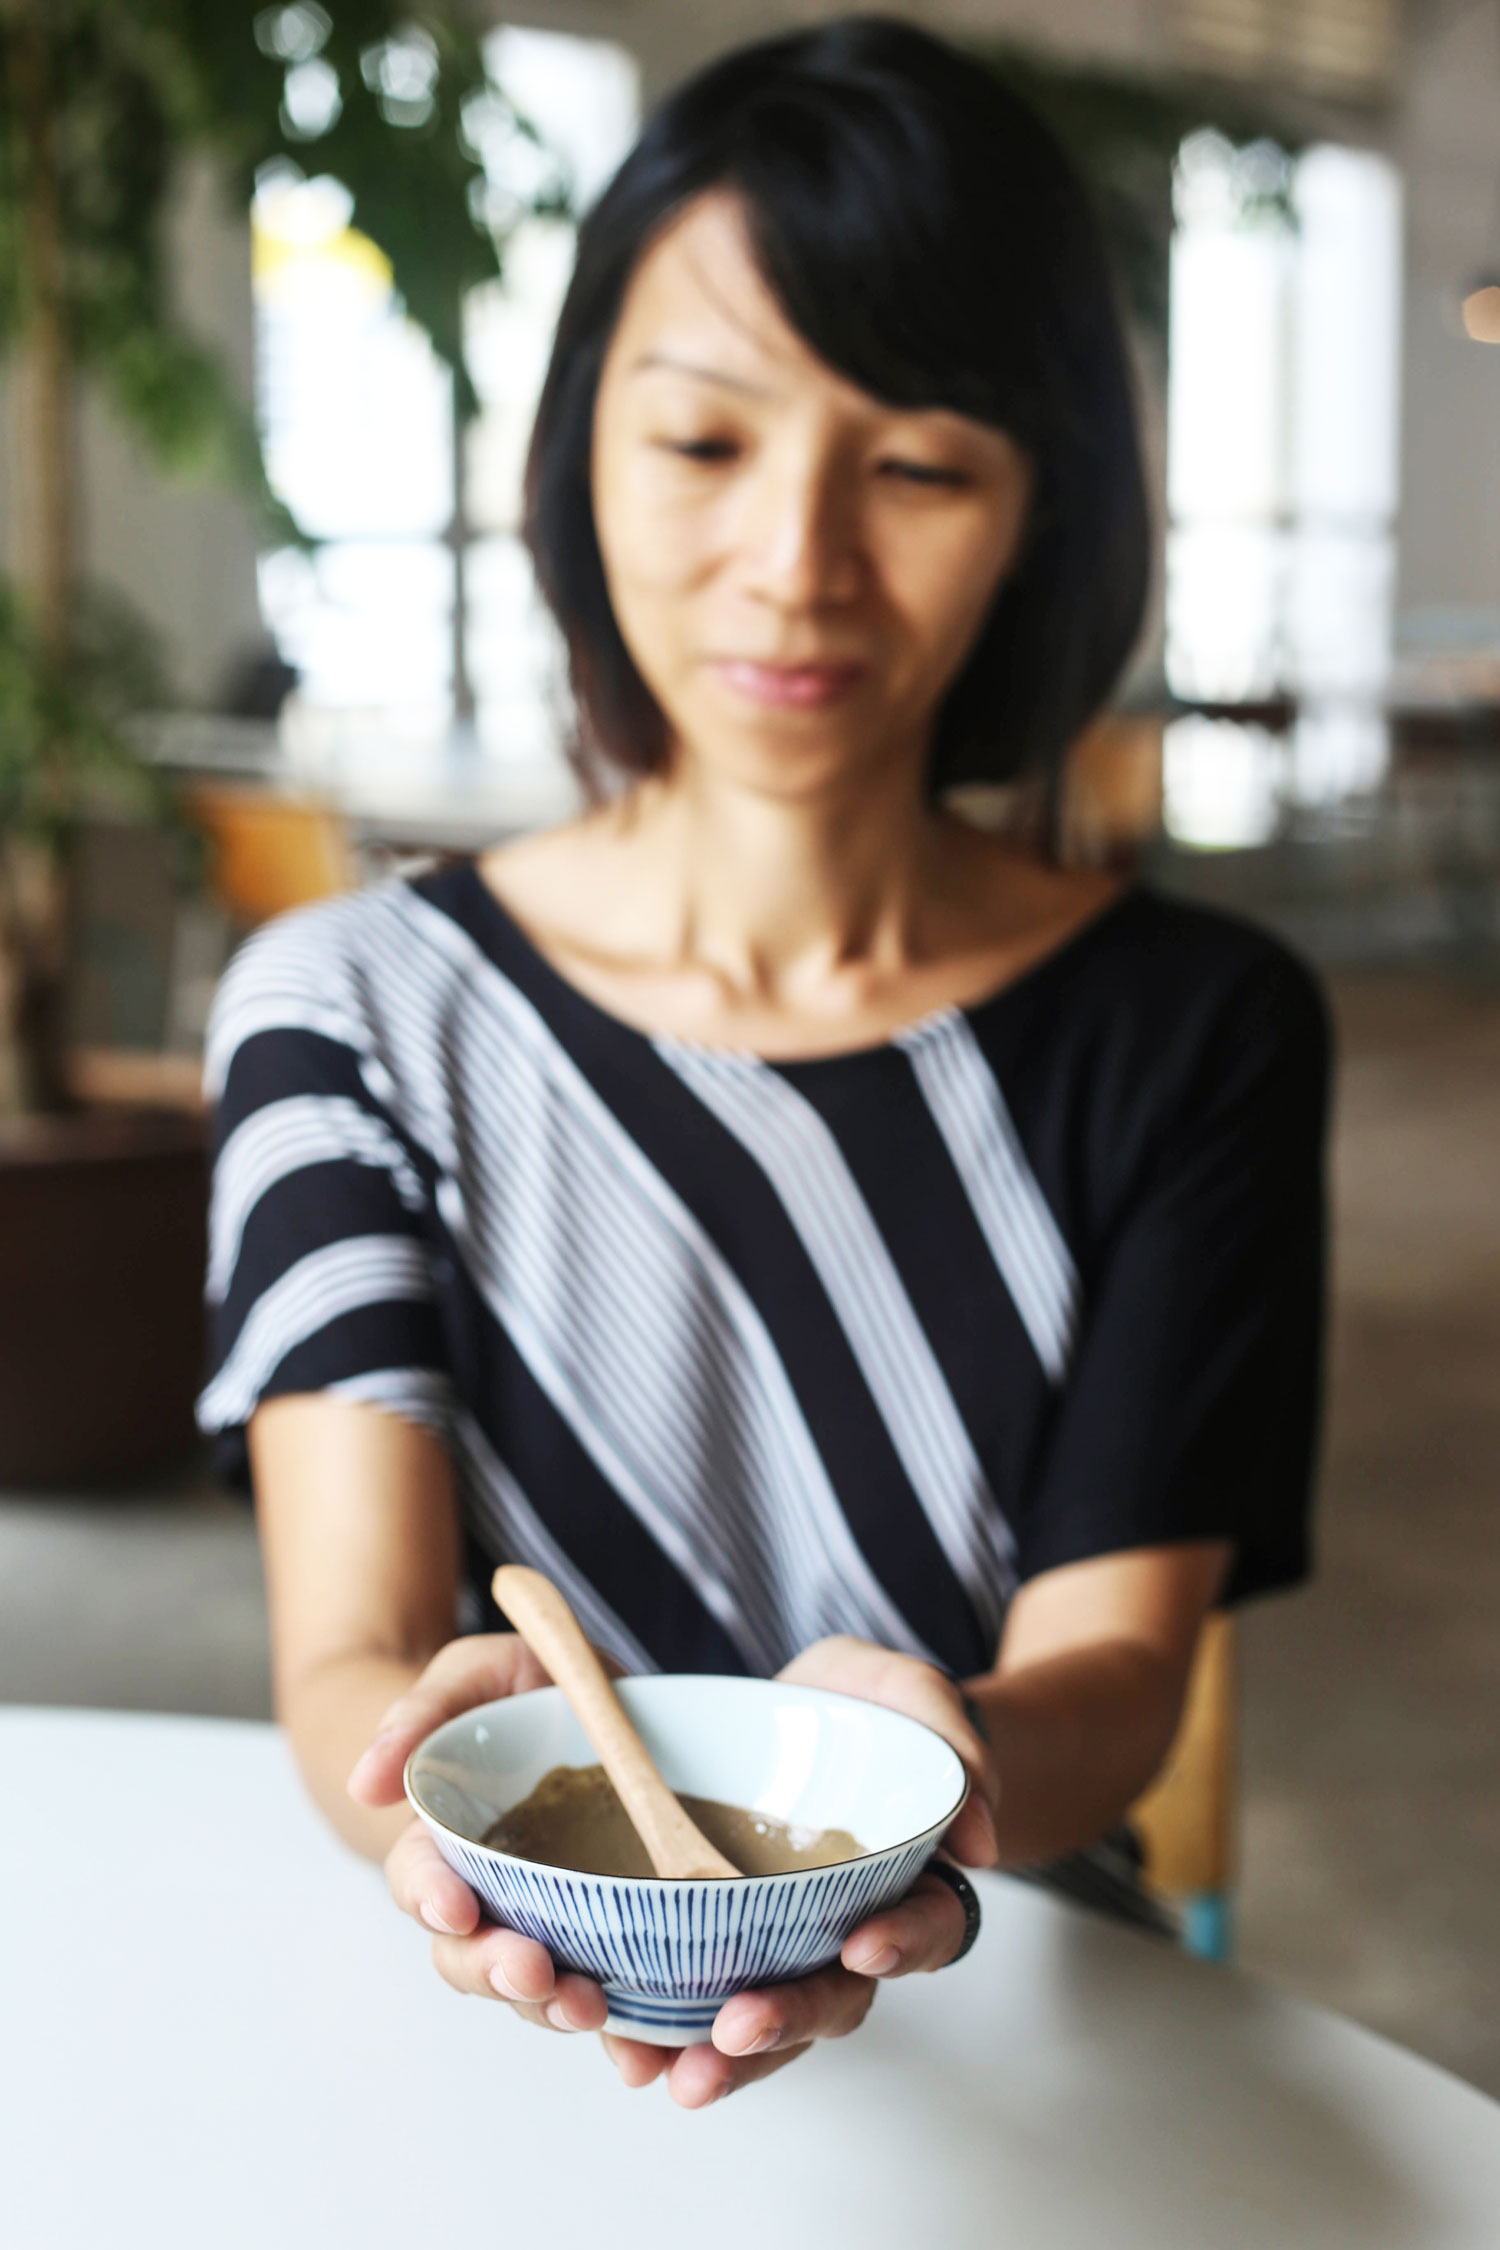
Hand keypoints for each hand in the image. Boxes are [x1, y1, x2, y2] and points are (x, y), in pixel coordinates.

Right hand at [347, 1633, 609, 2038]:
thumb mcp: (472, 1673)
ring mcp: (550, 1920)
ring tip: (588, 2009)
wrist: (584, 1702)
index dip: (430, 1897)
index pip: (421, 1879)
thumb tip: (367, 1781)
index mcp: (446, 1837)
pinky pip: (614, 1991)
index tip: (453, 1905)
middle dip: (494, 1970)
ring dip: (555, 2007)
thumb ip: (420, 1712)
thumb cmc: (515, 1688)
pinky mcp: (612, 1933)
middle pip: (471, 1953)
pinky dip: (627, 2026)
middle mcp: (491, 1894)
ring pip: (536, 1987)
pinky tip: (648, 2043)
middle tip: (530, 1971)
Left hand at [600, 1636, 997, 2107]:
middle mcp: (850, 1931)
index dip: (903, 1945)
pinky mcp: (716, 1940)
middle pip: (837, 1999)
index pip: (928, 1929)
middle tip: (737, 2028)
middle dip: (788, 2021)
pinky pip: (696, 1999)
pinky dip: (662, 2029)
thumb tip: (976, 1843)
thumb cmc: (866, 1706)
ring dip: (721, 2058)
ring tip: (671, 2074)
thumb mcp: (909, 1692)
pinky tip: (626, 2044)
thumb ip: (952, 1735)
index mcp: (913, 1881)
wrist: (803, 1713)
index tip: (863, 1948)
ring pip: (765, 2023)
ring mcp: (783, 1945)